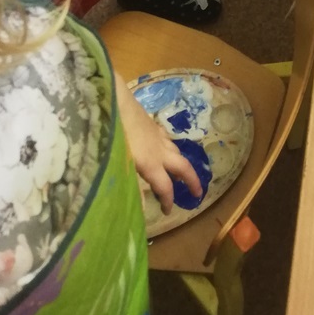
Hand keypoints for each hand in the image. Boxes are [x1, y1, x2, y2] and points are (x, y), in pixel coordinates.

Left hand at [116, 75, 202, 214]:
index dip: (168, 201)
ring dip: (182, 165)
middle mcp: (159, 151)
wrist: (116, 103)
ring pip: (176, 152)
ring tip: (181, 174)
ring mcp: (157, 136)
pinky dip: (170, 149)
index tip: (168, 212)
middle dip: (192, 181)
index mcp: (151, 164)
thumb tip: (139, 210)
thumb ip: (131, 188)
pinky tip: (164, 148)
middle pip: (183, 167)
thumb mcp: (120, 165)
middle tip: (197, 193)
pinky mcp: (152, 126)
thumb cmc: (115, 136)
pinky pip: (167, 140)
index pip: (166, 188)